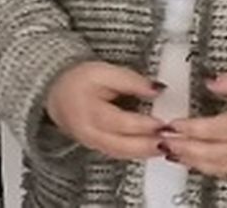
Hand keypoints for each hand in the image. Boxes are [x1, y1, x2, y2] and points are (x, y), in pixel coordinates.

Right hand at [43, 61, 164, 159]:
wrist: (56, 92)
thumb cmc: (77, 80)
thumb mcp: (104, 71)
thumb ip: (131, 80)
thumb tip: (156, 89)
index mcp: (89, 111)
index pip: (121, 122)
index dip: (144, 124)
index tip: (163, 122)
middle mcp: (89, 133)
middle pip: (123, 145)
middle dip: (149, 145)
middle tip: (171, 140)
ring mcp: (93, 144)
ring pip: (123, 154)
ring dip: (146, 152)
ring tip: (166, 145)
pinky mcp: (98, 148)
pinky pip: (120, 155)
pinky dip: (138, 153)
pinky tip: (152, 148)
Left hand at [162, 74, 226, 177]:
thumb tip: (210, 81)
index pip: (212, 129)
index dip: (188, 128)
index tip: (170, 122)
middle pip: (209, 153)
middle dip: (183, 148)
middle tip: (161, 140)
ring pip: (217, 167)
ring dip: (191, 161)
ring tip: (171, 152)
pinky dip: (209, 168)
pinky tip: (197, 162)